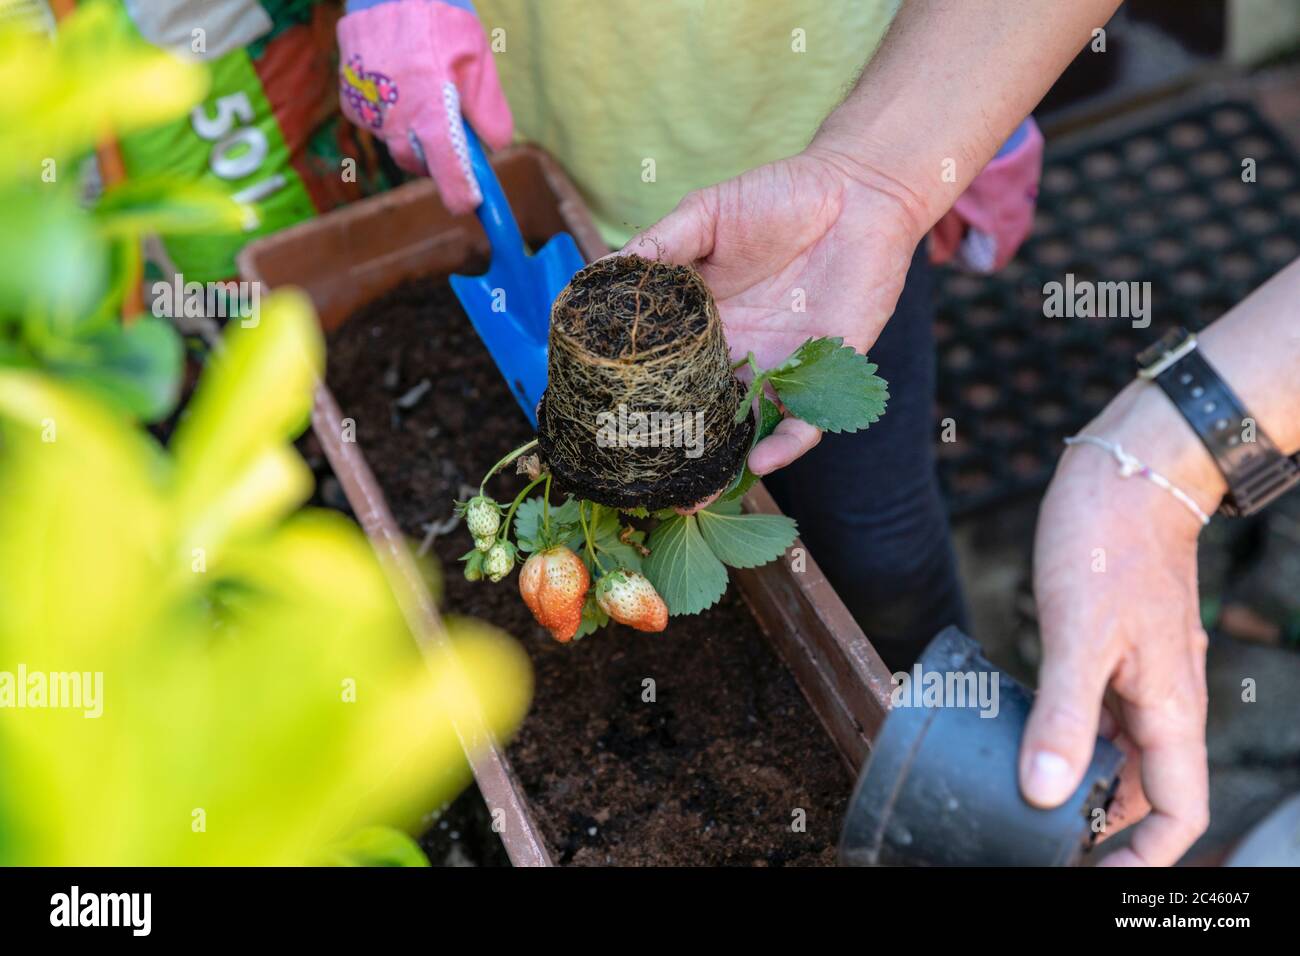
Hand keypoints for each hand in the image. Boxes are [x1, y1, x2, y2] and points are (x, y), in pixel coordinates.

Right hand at [337, 0, 511, 213]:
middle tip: (450, 135)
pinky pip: (377, 119)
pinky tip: (398, 78)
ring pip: (397, 139)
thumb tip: (495, 145)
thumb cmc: (440, 22)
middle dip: (436, 158)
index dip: (461, 194)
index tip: (470, 203)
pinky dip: (391, 109)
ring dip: (413, 127)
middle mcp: (396, 121)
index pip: (449, 174)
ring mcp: (368, 112)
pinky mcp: (349, 99)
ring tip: (422, 85)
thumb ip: (489, 110)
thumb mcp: (478, 61)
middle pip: (419, 162)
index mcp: (432, 114)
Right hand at [627, 146, 927, 475]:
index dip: (634, 395)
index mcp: (699, 323)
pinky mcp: (824, 375)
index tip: (600, 422)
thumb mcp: (707, 215)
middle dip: (672, 446)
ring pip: (743, 428)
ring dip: (722, 462)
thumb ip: (661, 245)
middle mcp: (732, 354)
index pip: (660, 369)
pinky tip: (762, 459)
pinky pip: (803, 422)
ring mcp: (776, 368)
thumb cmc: (779, 195)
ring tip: (694, 494)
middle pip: (696, 410)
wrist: (858, 190)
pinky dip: (784, 444)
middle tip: (639, 477)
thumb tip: (603, 272)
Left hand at [1022, 385, 1224, 864]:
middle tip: (1036, 838)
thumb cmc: (1108, 543)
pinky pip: (1099, 714)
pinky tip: (1026, 734)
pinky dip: (1069, 736)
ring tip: (1024, 797)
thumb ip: (1062, 715)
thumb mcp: (1077, 635)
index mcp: (1169, 710)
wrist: (1126, 472)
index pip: (1178, 811)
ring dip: (1080, 781)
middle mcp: (1161, 701)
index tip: (1084, 867)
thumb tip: (1044, 792)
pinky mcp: (1113, 649)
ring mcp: (1139, 675)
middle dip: (1099, 824)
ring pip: (1118, 752)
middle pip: (1142, 790)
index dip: (1140, 853)